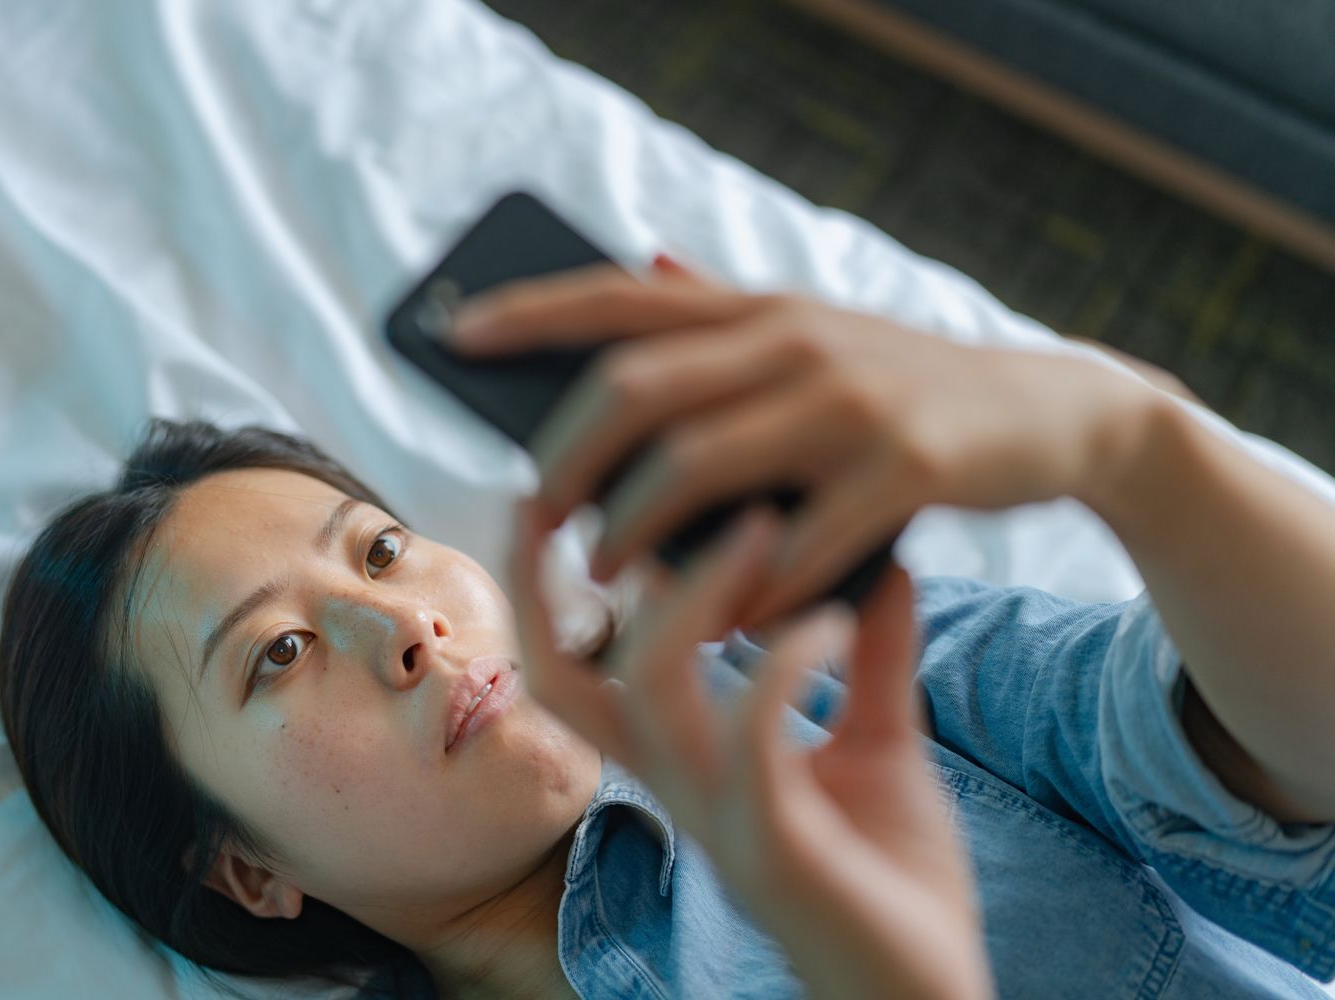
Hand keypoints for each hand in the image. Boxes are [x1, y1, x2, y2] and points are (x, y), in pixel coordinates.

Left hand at [457, 256, 1150, 630]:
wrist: (1061, 414)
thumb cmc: (906, 388)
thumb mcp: (815, 333)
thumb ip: (727, 312)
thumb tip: (638, 267)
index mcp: (759, 308)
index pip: (619, 296)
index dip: (531, 313)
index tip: (453, 334)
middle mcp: (793, 338)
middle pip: (635, 386)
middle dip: (566, 456)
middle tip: (535, 514)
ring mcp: (851, 400)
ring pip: (697, 463)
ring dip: (635, 530)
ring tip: (605, 576)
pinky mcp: (908, 466)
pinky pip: (796, 539)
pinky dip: (745, 589)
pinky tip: (719, 621)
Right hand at [507, 496, 993, 999]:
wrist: (935, 996)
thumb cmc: (896, 882)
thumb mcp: (883, 746)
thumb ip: (871, 658)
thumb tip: (883, 559)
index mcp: (686, 762)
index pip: (571, 668)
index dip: (542, 584)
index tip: (560, 492)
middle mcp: (679, 787)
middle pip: (560, 678)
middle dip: (546, 579)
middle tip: (590, 484)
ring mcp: (719, 817)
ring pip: (649, 689)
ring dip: (695, 595)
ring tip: (761, 527)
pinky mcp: (776, 846)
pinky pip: (750, 739)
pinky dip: (782, 664)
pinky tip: (833, 623)